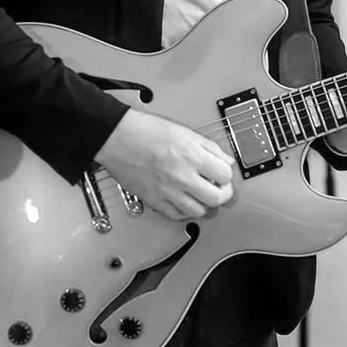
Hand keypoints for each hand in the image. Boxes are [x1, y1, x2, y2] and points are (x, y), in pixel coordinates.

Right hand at [94, 108, 235, 221]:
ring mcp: (167, 191)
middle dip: (223, 194)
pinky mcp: (154, 200)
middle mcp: (181, 176)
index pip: (225, 175)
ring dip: (205, 205)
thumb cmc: (146, 130)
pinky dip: (186, 212)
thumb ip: (210, 148)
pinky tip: (186, 202)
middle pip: (217, 198)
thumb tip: (226, 160)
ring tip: (203, 195)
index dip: (227, 175)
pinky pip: (177, 216)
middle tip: (220, 189)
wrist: (118, 137)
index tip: (223, 174)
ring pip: (199, 212)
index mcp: (191, 156)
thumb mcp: (185, 132)